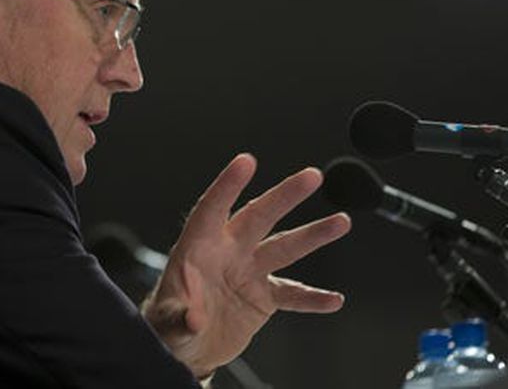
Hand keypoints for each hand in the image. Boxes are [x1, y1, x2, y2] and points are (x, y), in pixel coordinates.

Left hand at [142, 153, 349, 376]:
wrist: (185, 347)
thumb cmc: (167, 324)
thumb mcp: (166, 322)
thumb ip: (181, 317)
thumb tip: (193, 319)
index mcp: (197, 247)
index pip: (212, 209)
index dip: (227, 185)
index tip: (246, 161)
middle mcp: (227, 252)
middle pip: (259, 216)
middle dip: (285, 195)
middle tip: (312, 176)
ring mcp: (248, 272)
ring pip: (285, 247)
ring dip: (313, 235)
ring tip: (341, 221)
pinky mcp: (263, 296)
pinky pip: (292, 294)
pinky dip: (312, 298)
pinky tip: (333, 299)